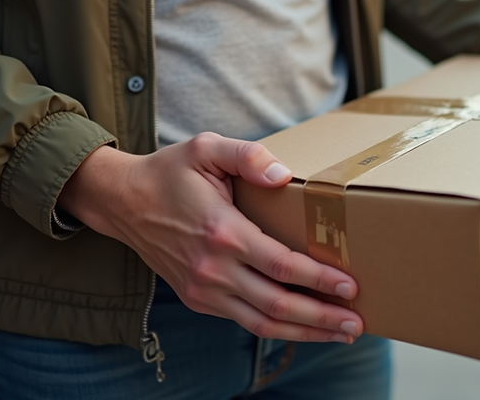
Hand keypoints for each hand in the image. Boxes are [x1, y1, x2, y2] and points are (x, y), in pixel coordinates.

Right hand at [57, 133, 361, 343]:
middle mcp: (212, 269)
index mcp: (221, 232)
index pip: (281, 265)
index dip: (318, 279)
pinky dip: (278, 328)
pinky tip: (305, 326)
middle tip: (357, 321)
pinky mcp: (198, 298)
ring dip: (305, 331)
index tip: (350, 286)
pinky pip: (244, 320)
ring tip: (340, 332)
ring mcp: (203, 289)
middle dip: (321, 316)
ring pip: (262, 322)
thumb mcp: (206, 147)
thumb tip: (283, 175)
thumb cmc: (170, 172)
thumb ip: (247, 155)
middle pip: (277, 304)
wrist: (122, 201)